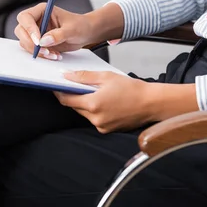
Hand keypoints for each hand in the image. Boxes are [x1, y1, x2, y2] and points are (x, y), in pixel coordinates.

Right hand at [14, 3, 94, 59]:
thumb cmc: (80, 25)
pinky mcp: (39, 42)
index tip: (39, 41)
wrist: (86, 33)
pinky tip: (54, 55)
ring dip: (37, 51)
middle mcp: (36, 20)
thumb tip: (44, 41)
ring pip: (25, 42)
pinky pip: (33, 50)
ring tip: (53, 55)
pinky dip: (42, 55)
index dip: (29, 29)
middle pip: (21, 30)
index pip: (26, 17)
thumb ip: (59, 35)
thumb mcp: (72, 29)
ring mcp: (36, 32)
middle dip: (31, 43)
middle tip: (45, 51)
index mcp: (42, 10)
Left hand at [55, 71, 198, 132]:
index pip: (66, 100)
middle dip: (73, 96)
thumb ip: (83, 77)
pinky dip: (94, 110)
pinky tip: (103, 101)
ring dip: (85, 103)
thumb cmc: (132, 88)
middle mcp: (95, 118)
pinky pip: (94, 119)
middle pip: (75, 107)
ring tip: (94, 92)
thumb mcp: (106, 77)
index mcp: (93, 104)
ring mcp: (101, 126)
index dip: (59, 92)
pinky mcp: (107, 130)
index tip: (55, 85)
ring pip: (84, 113)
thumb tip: (66, 76)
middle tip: (76, 85)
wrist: (151, 103)